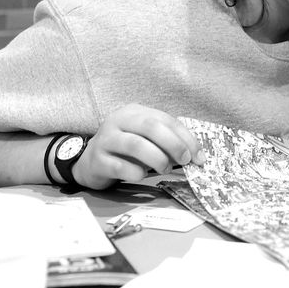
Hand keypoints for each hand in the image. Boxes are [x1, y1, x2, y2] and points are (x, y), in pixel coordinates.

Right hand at [74, 104, 203, 189]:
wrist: (89, 162)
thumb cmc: (125, 150)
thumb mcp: (145, 139)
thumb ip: (166, 142)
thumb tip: (194, 156)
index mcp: (134, 112)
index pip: (165, 120)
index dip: (185, 137)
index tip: (198, 156)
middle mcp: (118, 121)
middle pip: (150, 127)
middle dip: (173, 144)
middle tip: (185, 160)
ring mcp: (105, 140)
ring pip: (135, 145)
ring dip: (157, 159)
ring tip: (165, 168)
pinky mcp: (97, 161)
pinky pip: (120, 166)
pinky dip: (136, 172)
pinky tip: (141, 175)